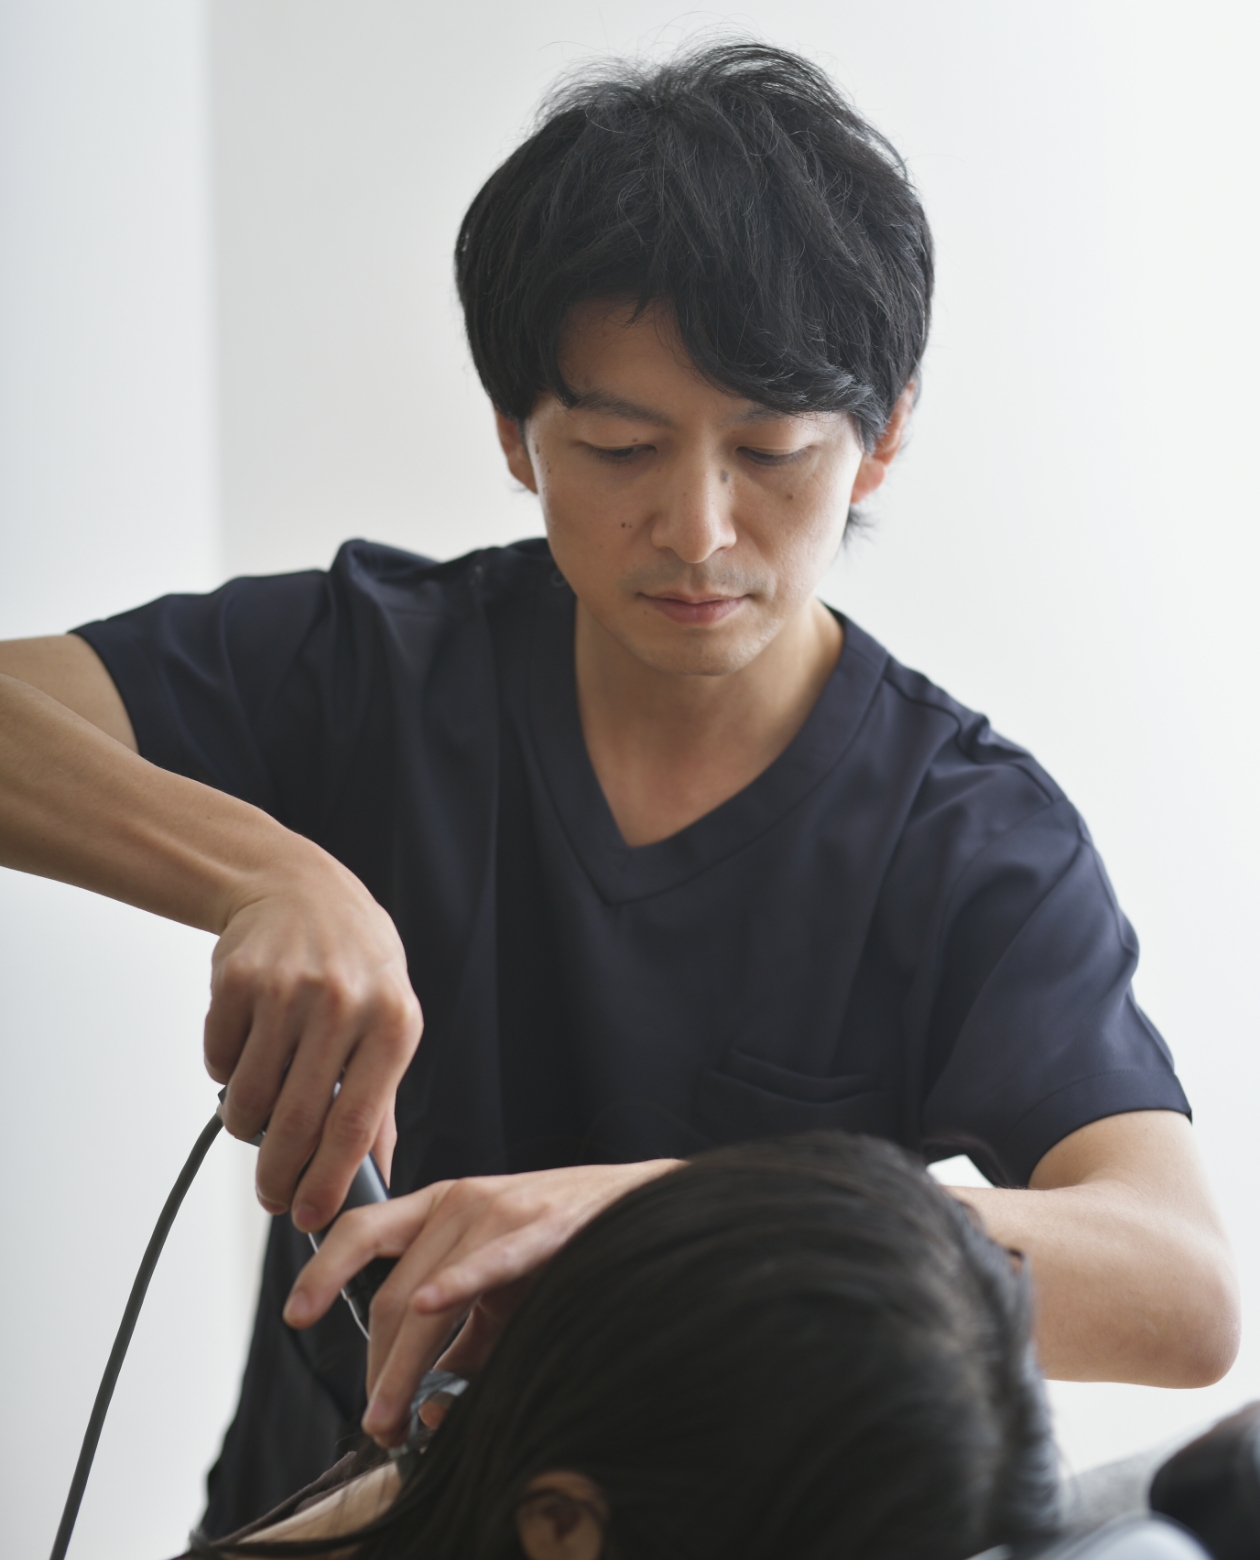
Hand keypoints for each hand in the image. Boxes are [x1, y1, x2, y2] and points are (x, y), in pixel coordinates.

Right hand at [207, 842, 421, 1229]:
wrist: (301, 889)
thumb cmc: (355, 964)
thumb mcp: (390, 1020)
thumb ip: (381, 1100)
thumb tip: (376, 1177)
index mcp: (391, 1023)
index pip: (356, 1123)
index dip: (328, 1180)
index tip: (308, 1217)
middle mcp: (341, 1005)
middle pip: (296, 1122)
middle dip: (278, 1176)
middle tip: (270, 1195)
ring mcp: (287, 990)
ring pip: (249, 1097)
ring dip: (246, 1123)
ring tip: (257, 1110)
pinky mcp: (238, 980)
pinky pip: (218, 1060)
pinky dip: (225, 1073)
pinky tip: (246, 1048)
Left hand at [283, 1160, 680, 1442]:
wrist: (639, 1203)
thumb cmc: (564, 1245)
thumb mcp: (498, 1288)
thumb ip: (460, 1339)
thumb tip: (426, 1407)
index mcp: (442, 1205)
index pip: (362, 1229)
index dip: (323, 1270)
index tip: (296, 1314)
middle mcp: (460, 1201)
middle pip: (391, 1290)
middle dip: (375, 1364)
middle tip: (375, 1419)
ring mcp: (500, 1212)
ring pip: (426, 1296)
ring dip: (402, 1366)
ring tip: (391, 1416)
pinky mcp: (543, 1228)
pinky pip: (490, 1261)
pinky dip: (457, 1284)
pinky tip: (433, 1305)